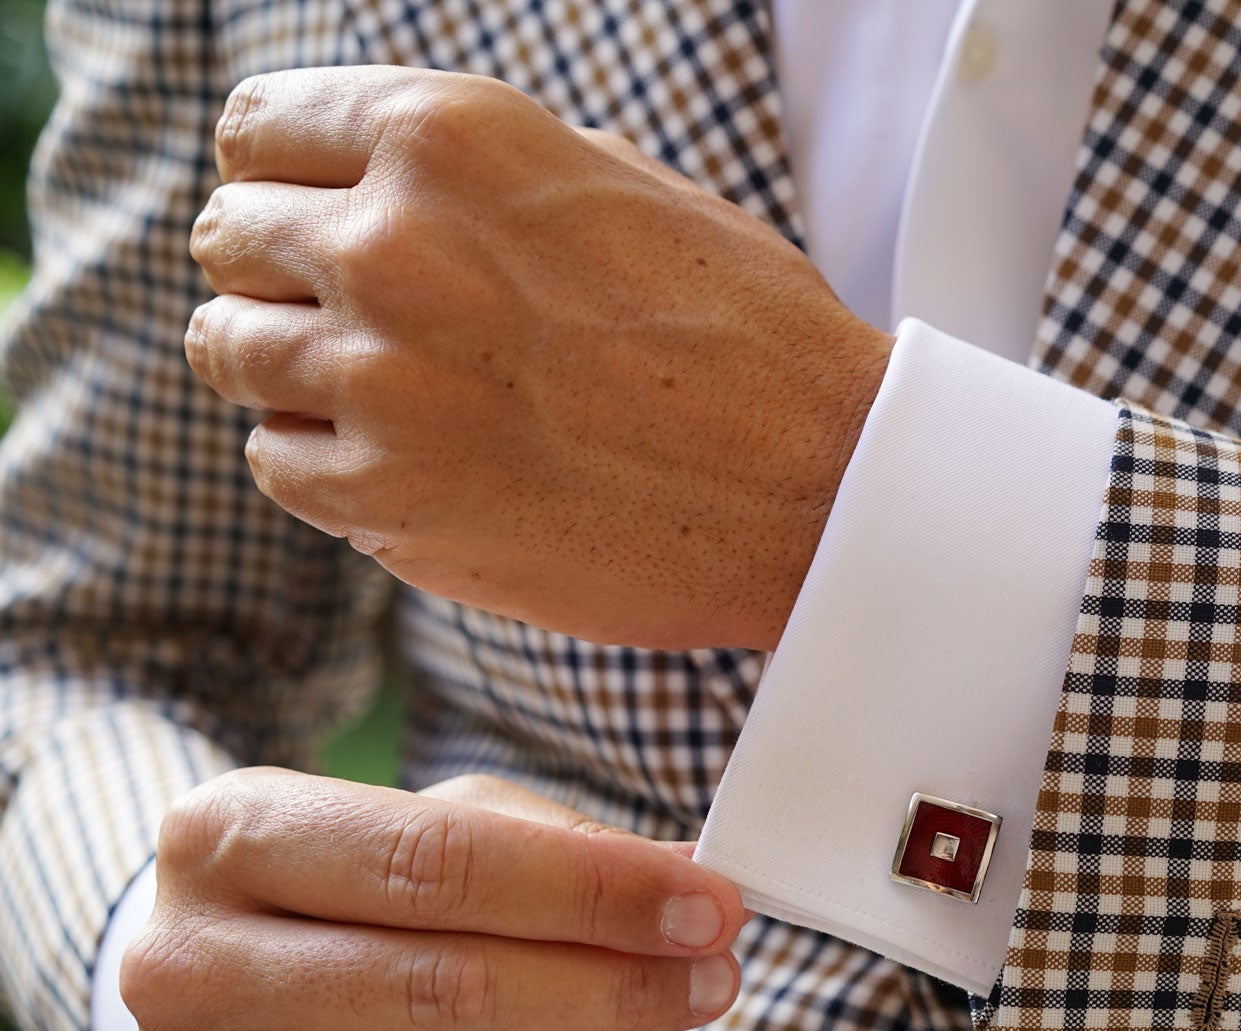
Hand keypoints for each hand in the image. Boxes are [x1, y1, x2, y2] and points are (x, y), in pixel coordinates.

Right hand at [122, 770, 747, 1030]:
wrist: (226, 984)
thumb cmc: (358, 888)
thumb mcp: (437, 823)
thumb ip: (557, 842)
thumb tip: (687, 878)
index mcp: (230, 833)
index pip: (440, 861)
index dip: (594, 890)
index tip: (708, 907)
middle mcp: (185, 960)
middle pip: (444, 987)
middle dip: (609, 985)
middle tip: (708, 979)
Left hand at [183, 66, 892, 651]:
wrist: (821, 483)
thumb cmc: (747, 331)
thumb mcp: (614, 184)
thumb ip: (473, 173)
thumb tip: (367, 183)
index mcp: (449, 137)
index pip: (258, 132)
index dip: (279, 177)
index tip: (306, 217)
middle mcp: (394, 244)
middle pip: (230, 241)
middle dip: (279, 273)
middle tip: (358, 316)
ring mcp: (381, 377)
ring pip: (231, 352)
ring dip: (291, 369)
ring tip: (387, 392)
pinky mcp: (387, 498)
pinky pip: (275, 461)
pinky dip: (323, 461)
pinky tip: (410, 459)